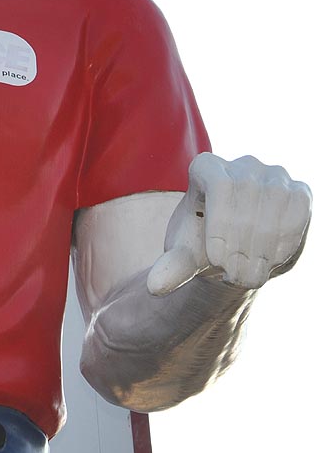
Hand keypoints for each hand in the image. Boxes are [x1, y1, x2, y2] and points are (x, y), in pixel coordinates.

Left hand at [147, 152, 310, 294]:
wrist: (234, 253)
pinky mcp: (298, 192)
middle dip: (243, 242)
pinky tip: (271, 260)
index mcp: (206, 167)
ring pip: (275, 202)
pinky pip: (298, 210)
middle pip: (248, 195)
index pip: (220, 185)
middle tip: (234, 275)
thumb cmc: (202, 246)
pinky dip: (286, 239)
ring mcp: (272, 175)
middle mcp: (241, 164)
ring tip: (249, 274)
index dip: (222, 223)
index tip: (217, 259)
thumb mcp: (184, 257)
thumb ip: (172, 266)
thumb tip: (154, 287)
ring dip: (265, 245)